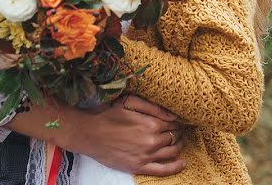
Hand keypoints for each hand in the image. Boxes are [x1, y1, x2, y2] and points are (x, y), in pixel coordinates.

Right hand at [67, 95, 186, 175]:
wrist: (88, 133)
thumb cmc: (108, 113)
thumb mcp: (130, 101)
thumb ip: (154, 107)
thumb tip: (174, 114)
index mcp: (150, 123)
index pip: (173, 122)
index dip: (177, 120)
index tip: (178, 119)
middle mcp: (151, 141)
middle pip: (174, 136)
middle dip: (179, 131)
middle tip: (179, 128)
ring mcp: (145, 156)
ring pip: (172, 152)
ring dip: (179, 145)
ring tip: (179, 140)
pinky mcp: (138, 167)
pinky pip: (162, 170)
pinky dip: (175, 167)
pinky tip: (182, 163)